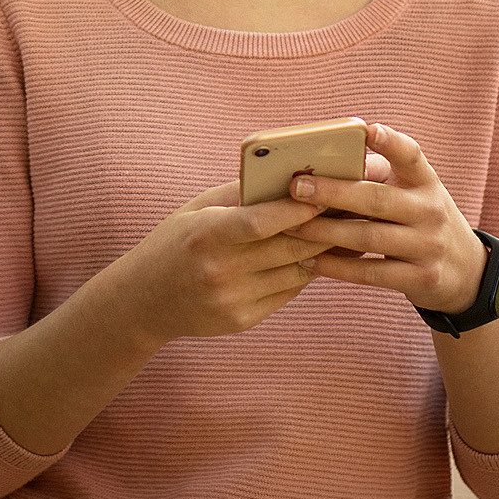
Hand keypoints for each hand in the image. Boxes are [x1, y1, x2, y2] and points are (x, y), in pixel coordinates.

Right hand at [110, 178, 333, 344]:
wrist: (145, 299)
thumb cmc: (175, 242)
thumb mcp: (198, 210)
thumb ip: (241, 195)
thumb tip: (291, 178)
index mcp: (207, 234)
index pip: (261, 221)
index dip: (297, 210)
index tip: (327, 194)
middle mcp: (220, 270)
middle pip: (288, 248)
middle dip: (324, 228)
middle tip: (353, 210)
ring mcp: (233, 299)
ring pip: (295, 272)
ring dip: (322, 252)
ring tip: (346, 231)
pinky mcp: (242, 320)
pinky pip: (287, 292)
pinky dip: (303, 272)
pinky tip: (315, 257)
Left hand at [284, 121, 489, 314]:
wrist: (466, 272)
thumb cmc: (421, 221)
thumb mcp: (415, 195)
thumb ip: (380, 179)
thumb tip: (320, 166)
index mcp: (427, 182)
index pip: (411, 156)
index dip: (390, 141)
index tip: (366, 128)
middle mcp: (430, 210)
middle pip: (377, 199)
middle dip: (333, 192)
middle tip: (296, 187)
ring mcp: (428, 246)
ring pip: (368, 237)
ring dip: (326, 231)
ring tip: (291, 227)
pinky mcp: (420, 278)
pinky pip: (371, 273)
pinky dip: (338, 267)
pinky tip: (310, 261)